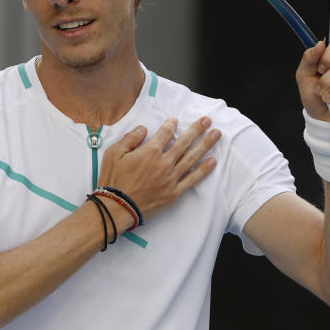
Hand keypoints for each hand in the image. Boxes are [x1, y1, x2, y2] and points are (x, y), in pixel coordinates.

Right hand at [97, 117, 220, 221]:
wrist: (117, 208)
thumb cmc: (113, 181)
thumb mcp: (114, 153)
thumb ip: (130, 138)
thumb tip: (144, 128)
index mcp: (150, 151)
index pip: (165, 133)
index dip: (171, 124)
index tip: (175, 120)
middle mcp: (164, 163)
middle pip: (184, 142)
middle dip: (197, 129)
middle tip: (207, 120)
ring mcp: (171, 178)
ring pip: (192, 158)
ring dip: (206, 145)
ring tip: (217, 135)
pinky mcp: (174, 192)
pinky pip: (192, 179)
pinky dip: (204, 170)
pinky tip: (213, 161)